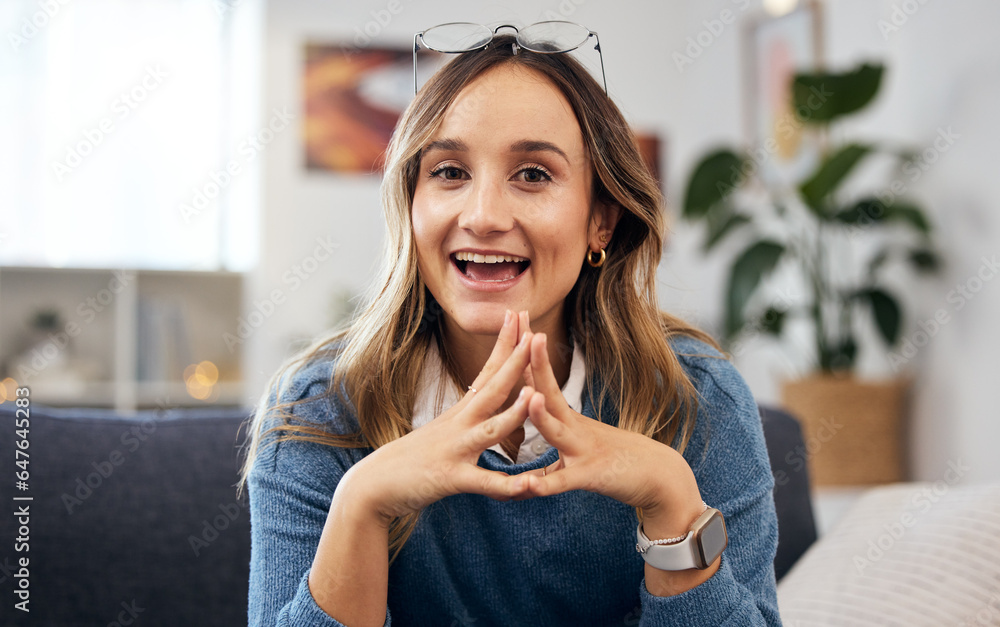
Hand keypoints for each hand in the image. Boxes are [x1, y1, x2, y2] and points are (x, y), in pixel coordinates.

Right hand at [340, 310, 536, 524]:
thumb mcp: (442, 430)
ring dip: (515, 413)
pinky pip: (483, 483)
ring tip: (536, 394)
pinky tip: (527, 485)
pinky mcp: (450, 479)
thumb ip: (466, 416)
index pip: (487, 371)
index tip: (519, 314)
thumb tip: (481, 397)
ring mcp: (455, 450)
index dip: (505, 344)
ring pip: (491, 429)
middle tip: (536, 333)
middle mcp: (459, 424)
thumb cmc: (410, 459)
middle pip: (493, 388)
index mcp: (460, 412)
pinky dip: (506, 486)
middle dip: (515, 361)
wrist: (373, 484)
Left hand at [519, 332, 704, 537]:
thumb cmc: (618, 460)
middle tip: (526, 331)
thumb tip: (531, 412)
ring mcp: (583, 451)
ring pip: (557, 431)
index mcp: (569, 418)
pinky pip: (565, 482)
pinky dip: (546, 484)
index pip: (542, 381)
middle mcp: (574, 428)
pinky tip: (529, 484)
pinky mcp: (590, 477)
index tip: (516, 322)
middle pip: (549, 392)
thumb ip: (554, 432)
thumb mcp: (581, 442)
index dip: (528, 354)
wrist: (660, 478)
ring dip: (541, 416)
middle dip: (536, 363)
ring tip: (528, 396)